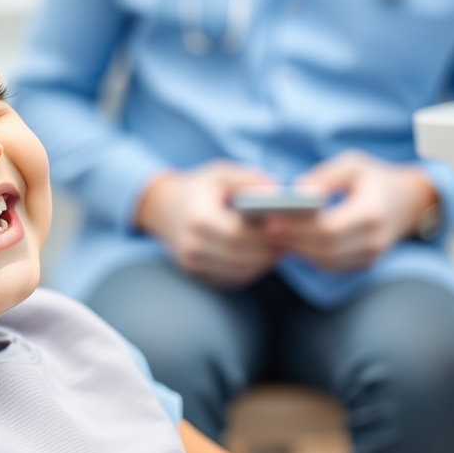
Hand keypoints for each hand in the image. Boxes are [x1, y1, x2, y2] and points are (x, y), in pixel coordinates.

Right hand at [136, 161, 280, 287]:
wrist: (162, 208)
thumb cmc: (198, 188)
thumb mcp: (222, 174)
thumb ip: (251, 180)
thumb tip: (279, 195)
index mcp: (199, 219)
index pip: (238, 235)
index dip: (265, 234)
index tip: (287, 228)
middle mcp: (192, 246)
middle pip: (241, 257)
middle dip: (269, 251)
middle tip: (291, 241)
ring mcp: (192, 264)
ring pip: (239, 272)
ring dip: (263, 263)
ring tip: (280, 249)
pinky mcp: (196, 274)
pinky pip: (230, 278)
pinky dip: (250, 270)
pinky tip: (262, 257)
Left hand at [262, 151, 437, 271]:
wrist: (409, 202)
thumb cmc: (375, 178)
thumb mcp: (353, 165)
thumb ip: (325, 176)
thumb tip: (296, 191)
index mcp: (372, 213)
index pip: (329, 228)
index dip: (298, 227)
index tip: (271, 219)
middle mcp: (374, 240)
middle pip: (324, 249)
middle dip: (291, 240)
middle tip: (263, 229)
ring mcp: (371, 256)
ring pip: (325, 262)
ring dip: (297, 251)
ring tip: (270, 236)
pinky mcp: (364, 263)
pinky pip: (331, 266)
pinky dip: (308, 256)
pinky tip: (289, 243)